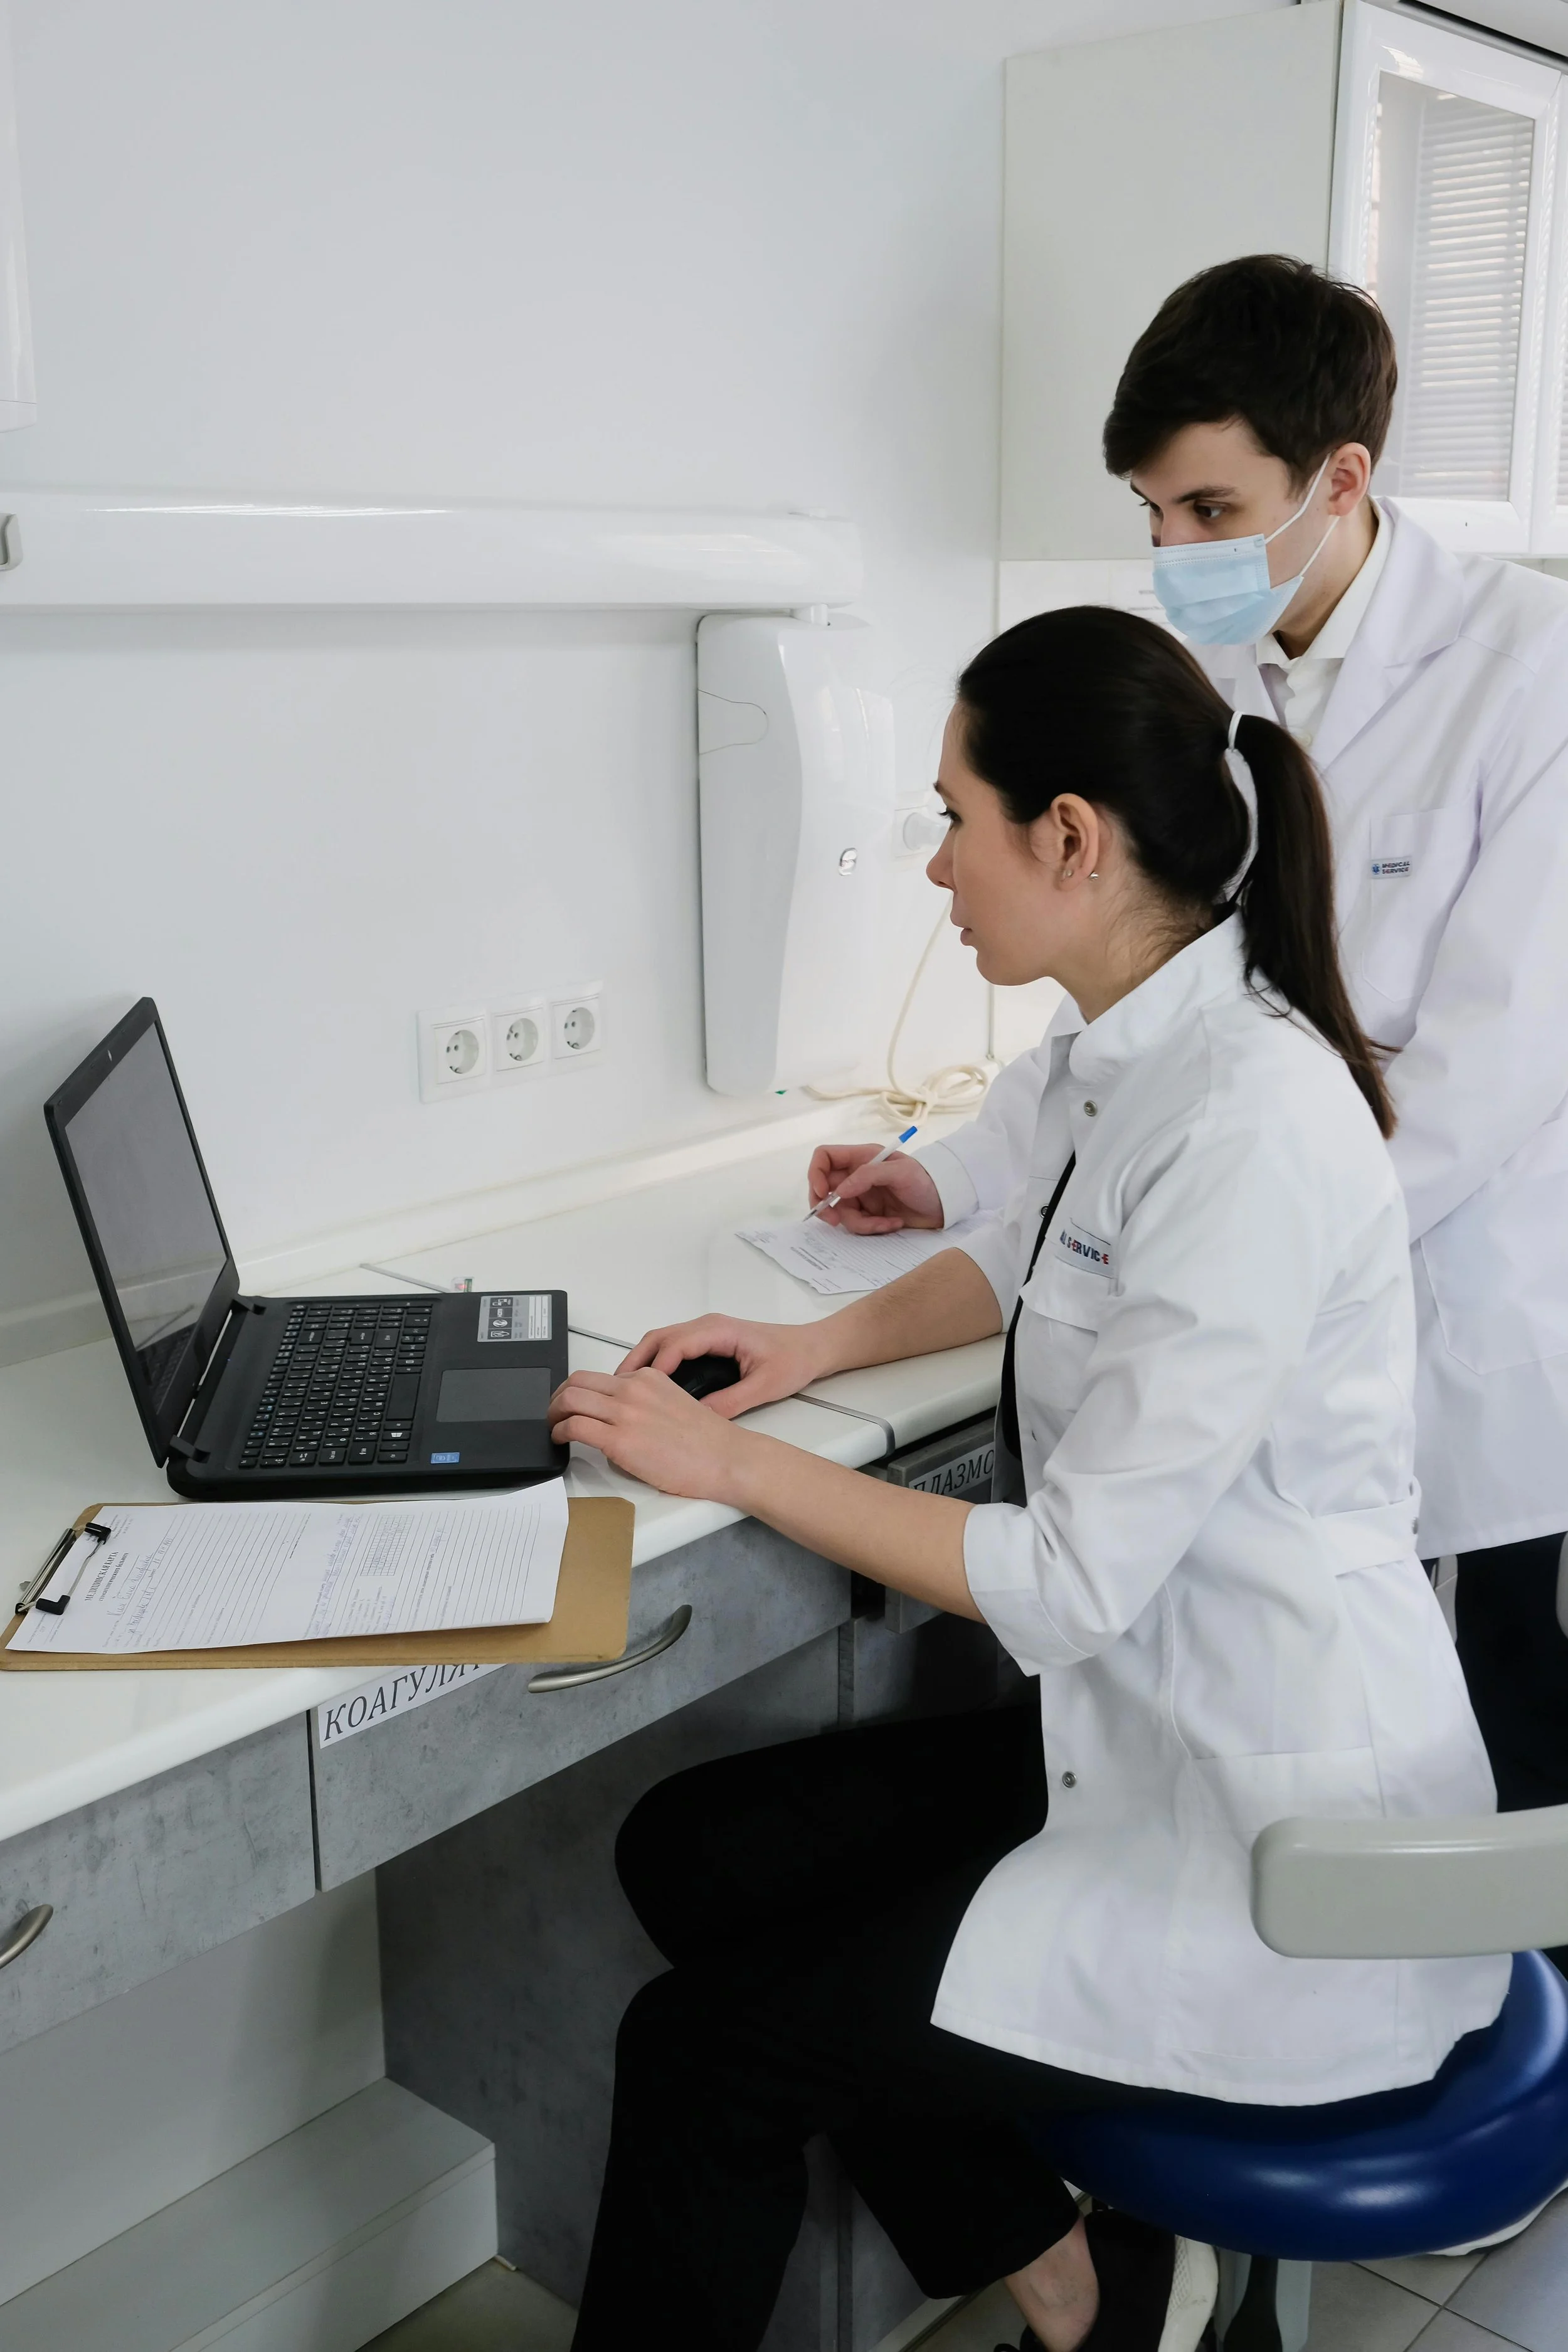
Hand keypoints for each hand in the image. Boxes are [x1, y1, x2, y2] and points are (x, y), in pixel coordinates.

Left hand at [549, 1366, 750, 1500]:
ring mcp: (625, 1413)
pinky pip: (575, 1427)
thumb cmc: (707, 1441)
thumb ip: (644, 1403)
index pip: (601, 1378)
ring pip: (570, 1399)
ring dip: (553, 1413)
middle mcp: (633, 1389)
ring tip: (553, 1426)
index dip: (583, 1392)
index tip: (578, 1405)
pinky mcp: (619, 1440)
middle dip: (558, 1397)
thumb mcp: (673, 1403)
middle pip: (578, 1381)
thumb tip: (617, 1418)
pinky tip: (561, 1439)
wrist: (725, 1458)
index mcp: (648, 1377)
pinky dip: (560, 1431)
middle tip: (554, 1412)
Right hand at [617, 1313, 830, 1416]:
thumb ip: (732, 1401)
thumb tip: (700, 1418)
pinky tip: (647, 1386)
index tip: (637, 1390)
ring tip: (621, 1390)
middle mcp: (708, 1326)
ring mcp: (706, 1332)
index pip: (675, 1344)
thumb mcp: (765, 1386)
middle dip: (634, 1362)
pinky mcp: (707, 1341)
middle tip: (614, 1390)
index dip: (654, 1367)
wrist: (813, 1347)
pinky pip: (672, 1347)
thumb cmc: (793, 1360)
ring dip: (641, 1362)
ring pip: (661, 1341)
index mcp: (720, 1331)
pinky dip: (654, 1362)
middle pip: (658, 1338)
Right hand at [806, 1144, 943, 1233]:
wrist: (945, 1205)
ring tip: (885, 1222)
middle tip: (834, 1221)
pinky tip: (893, 1224)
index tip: (822, 1193)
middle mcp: (856, 1176)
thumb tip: (839, 1190)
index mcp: (860, 1157)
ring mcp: (861, 1196)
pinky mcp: (868, 1215)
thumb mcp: (901, 1172)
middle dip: (826, 1207)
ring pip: (841, 1212)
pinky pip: (857, 1225)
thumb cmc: (926, 1181)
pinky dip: (873, 1228)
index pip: (824, 1157)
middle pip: (823, 1189)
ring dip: (860, 1223)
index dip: (815, 1173)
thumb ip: (868, 1176)